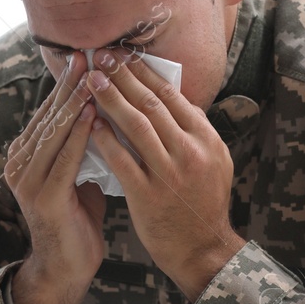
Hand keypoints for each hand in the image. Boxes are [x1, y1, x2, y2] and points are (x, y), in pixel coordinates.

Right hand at [2, 52, 106, 303]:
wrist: (66, 268)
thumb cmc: (78, 219)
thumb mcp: (79, 173)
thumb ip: (84, 145)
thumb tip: (106, 111)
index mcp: (28, 154)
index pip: (50, 110)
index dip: (69, 83)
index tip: (89, 56)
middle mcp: (21, 162)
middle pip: (49, 114)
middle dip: (70, 83)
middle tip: (89, 53)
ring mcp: (28, 180)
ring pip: (54, 131)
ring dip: (73, 101)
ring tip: (92, 75)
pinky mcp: (42, 197)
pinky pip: (63, 158)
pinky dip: (78, 134)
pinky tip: (91, 114)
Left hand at [84, 49, 243, 300]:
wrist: (203, 249)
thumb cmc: (204, 203)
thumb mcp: (214, 161)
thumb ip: (194, 131)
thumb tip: (172, 98)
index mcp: (206, 139)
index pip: (172, 96)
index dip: (144, 72)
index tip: (124, 54)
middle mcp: (190, 152)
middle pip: (152, 104)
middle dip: (123, 76)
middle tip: (102, 56)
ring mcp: (169, 173)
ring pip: (136, 126)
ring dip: (112, 99)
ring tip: (92, 80)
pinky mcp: (148, 195)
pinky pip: (122, 160)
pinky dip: (105, 139)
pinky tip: (90, 123)